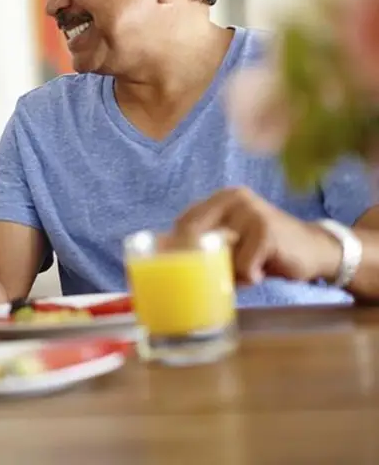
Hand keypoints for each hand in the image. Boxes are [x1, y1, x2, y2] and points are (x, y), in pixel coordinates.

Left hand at [175, 187, 340, 284]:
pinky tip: (264, 269)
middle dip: (202, 262)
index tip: (182, 268)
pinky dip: (250, 276)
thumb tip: (160, 250)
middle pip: (194, 236)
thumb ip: (204, 242)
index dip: (178, 249)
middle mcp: (234, 198)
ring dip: (231, 272)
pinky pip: (243, 266)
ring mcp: (250, 212)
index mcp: (221, 199)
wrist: (316, 250)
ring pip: (219, 255)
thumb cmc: (265, 250)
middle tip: (220, 273)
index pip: (183, 223)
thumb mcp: (231, 241)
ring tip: (249, 269)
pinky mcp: (266, 230)